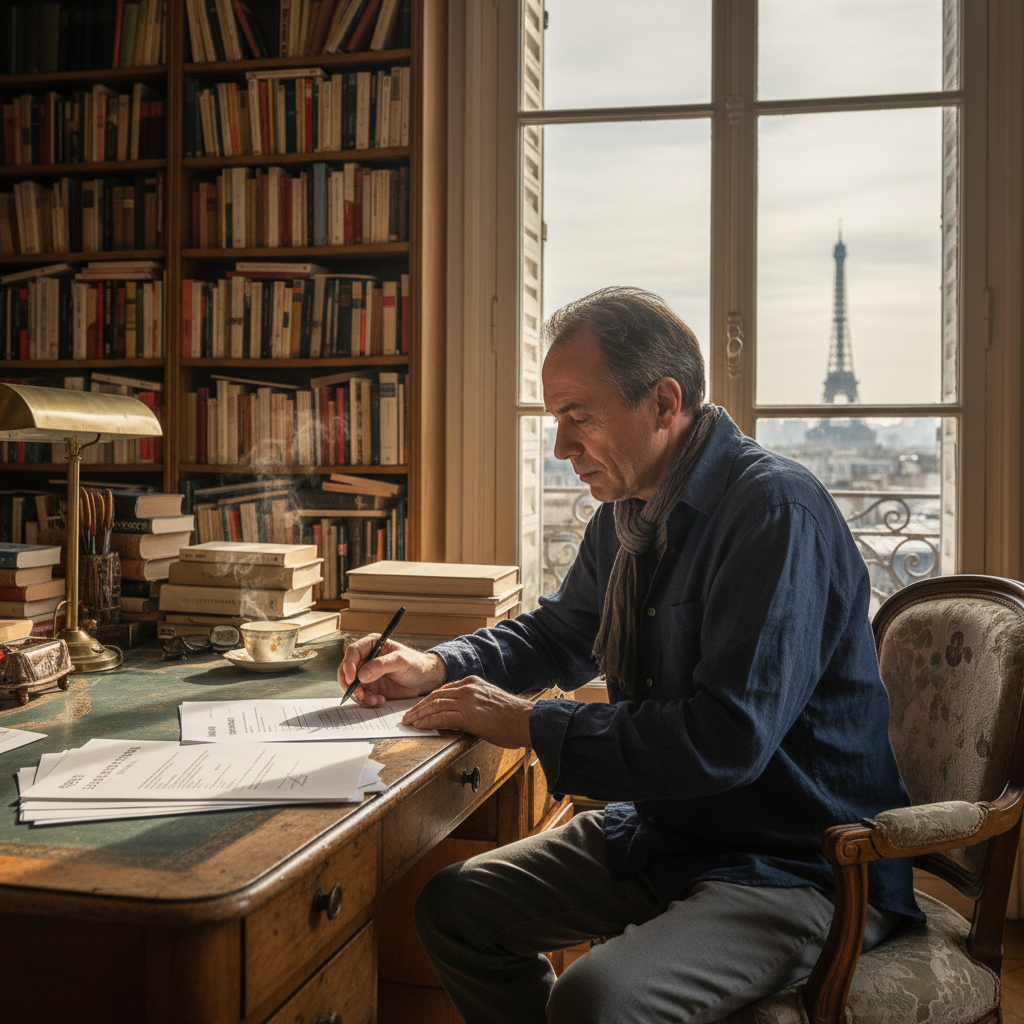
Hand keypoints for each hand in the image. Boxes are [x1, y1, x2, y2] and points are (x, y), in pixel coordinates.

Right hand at [338, 636, 446, 706]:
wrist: (425, 680)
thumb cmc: (416, 664)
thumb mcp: (401, 661)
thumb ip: (381, 665)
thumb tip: (361, 675)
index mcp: (372, 645)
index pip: (353, 652)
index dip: (349, 665)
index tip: (353, 679)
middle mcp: (366, 659)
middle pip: (347, 670)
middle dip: (351, 685)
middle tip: (361, 695)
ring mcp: (367, 675)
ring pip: (351, 686)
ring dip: (360, 696)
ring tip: (375, 700)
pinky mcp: (371, 688)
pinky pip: (361, 696)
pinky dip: (367, 701)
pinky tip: (380, 701)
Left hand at [401, 676, 533, 749]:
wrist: (526, 720)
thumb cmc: (512, 716)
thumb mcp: (490, 700)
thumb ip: (474, 702)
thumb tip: (461, 713)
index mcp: (473, 683)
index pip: (444, 689)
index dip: (429, 699)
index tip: (419, 707)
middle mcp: (468, 688)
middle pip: (435, 695)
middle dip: (419, 706)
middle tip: (408, 715)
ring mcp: (468, 701)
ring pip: (435, 705)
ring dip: (419, 714)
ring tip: (409, 722)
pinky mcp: (469, 715)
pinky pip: (441, 718)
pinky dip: (428, 722)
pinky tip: (420, 727)